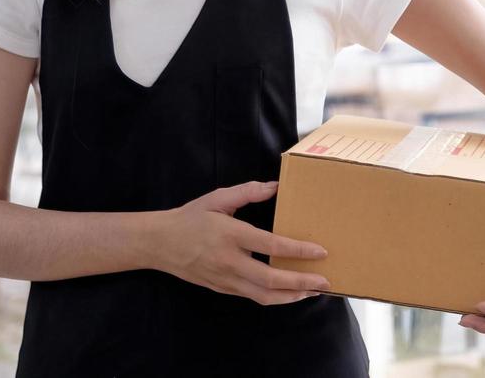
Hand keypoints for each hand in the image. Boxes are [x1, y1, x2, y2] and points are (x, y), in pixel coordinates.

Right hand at [144, 180, 329, 305]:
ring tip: (313, 292)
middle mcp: (229, 261)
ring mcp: (225, 279)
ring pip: (263, 295)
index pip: (271, 246)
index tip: (320, 251)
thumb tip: (276, 186)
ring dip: (291, 296)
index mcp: (231, 235)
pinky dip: (274, 298)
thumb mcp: (217, 198)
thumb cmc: (191, 217)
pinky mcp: (222, 290)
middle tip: (325, 281)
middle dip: (301, 282)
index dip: (298, 251)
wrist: (159, 243)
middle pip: (271, 279)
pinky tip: (289, 293)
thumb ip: (248, 191)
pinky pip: (253, 297)